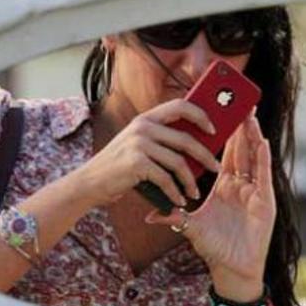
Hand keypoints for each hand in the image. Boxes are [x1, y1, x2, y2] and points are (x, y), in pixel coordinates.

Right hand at [76, 99, 221, 205]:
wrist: (89, 182)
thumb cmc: (119, 166)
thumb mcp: (138, 145)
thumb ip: (162, 141)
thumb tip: (199, 147)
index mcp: (145, 118)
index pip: (180, 105)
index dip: (201, 115)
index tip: (214, 130)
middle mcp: (142, 126)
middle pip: (186, 139)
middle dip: (205, 155)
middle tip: (216, 168)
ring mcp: (138, 143)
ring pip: (179, 162)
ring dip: (190, 181)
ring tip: (195, 193)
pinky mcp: (136, 163)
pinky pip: (166, 179)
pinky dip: (175, 193)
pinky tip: (178, 201)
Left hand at [146, 112, 275, 301]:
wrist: (231, 269)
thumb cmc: (215, 247)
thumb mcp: (190, 226)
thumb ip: (173, 216)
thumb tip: (149, 215)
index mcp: (225, 187)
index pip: (226, 155)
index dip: (225, 135)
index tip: (221, 115)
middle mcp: (241, 186)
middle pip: (242, 151)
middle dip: (241, 128)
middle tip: (240, 104)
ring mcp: (255, 193)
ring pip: (254, 159)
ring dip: (253, 137)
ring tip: (250, 116)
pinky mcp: (265, 202)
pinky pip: (263, 176)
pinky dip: (263, 159)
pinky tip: (262, 142)